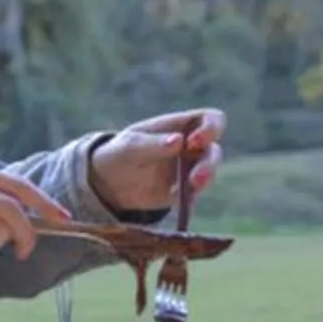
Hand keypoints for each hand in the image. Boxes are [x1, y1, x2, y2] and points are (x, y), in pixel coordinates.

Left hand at [88, 108, 224, 216]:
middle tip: (196, 177)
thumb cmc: (120, 153)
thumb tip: (179, 141)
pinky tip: (182, 202)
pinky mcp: (184, 191)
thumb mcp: (131, 146)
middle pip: (214, 150)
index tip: (194, 141)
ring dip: (205, 180)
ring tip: (192, 187)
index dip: (211, 128)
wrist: (109, 182)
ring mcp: (190, 169)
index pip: (211, 119)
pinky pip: (195, 194)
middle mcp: (191, 146)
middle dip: (209, 163)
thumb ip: (154, 144)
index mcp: (181, 126)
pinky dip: (192, 198)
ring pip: (209, 172)